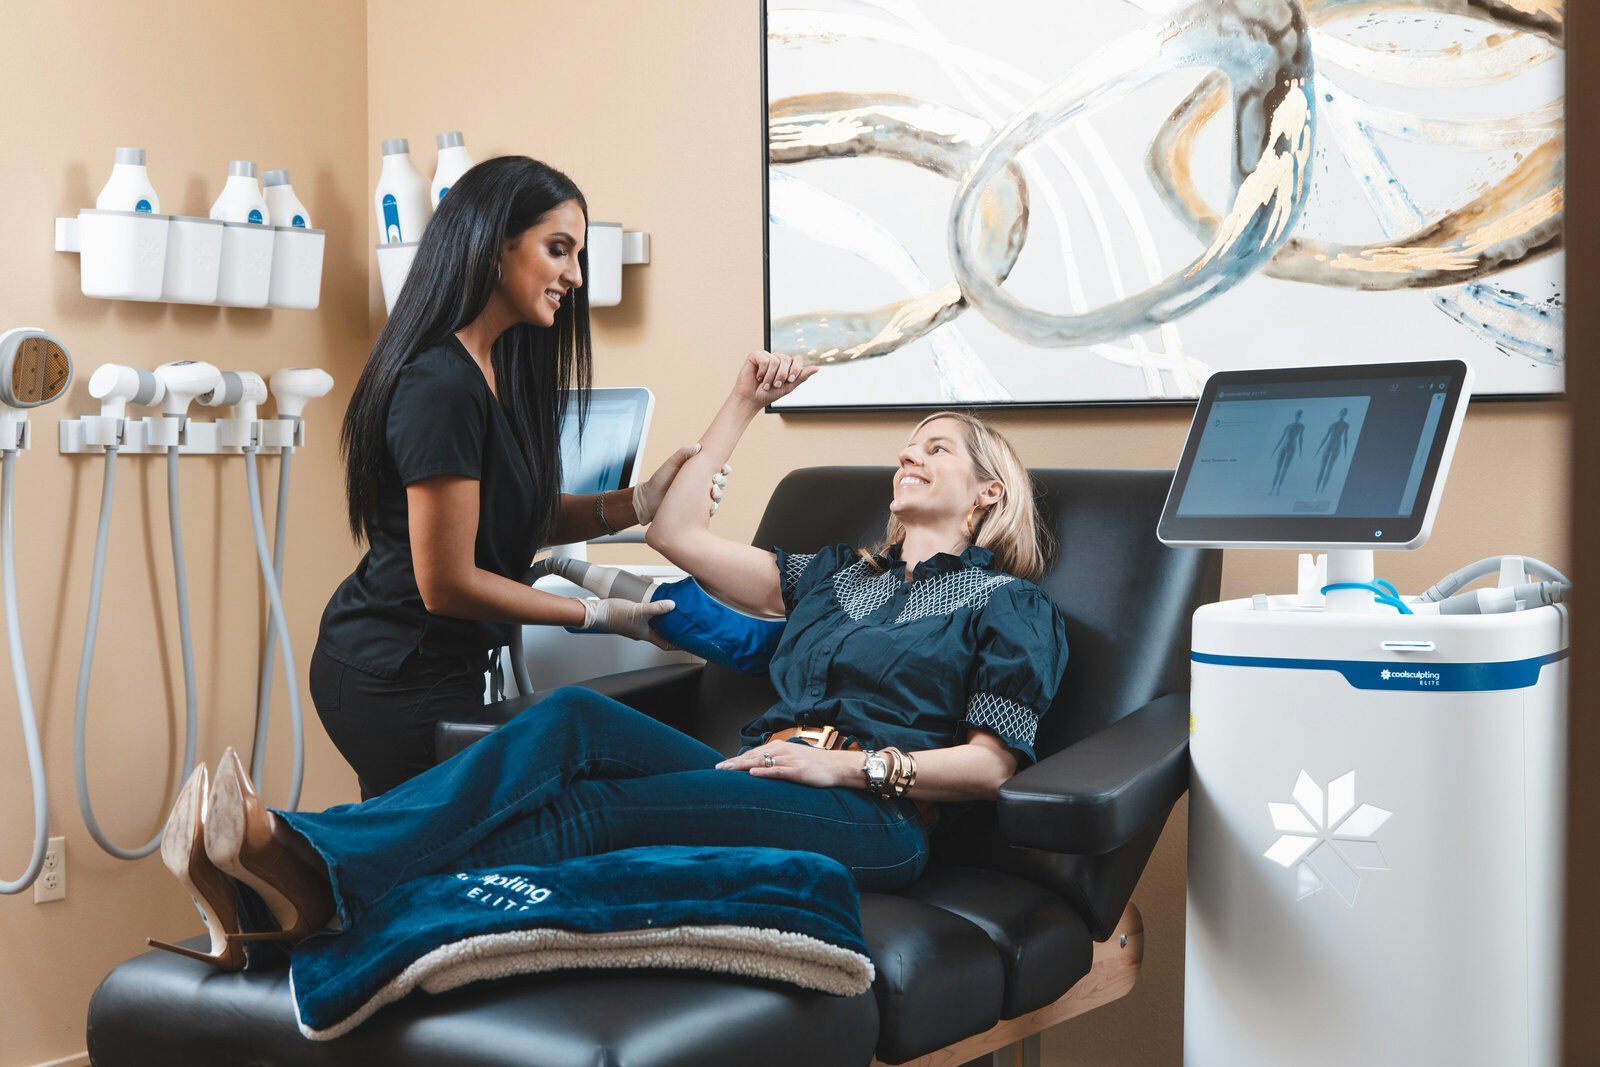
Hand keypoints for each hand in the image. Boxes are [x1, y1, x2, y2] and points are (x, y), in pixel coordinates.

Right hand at [581, 596, 674, 647]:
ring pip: (653, 625)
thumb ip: (656, 608)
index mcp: (645, 635)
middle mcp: (641, 632)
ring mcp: (635, 626)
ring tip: (671, 611)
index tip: (688, 643)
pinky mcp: (629, 618)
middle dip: (672, 630)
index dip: (677, 645)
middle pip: (661, 634)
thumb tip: (672, 605)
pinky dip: (652, 612)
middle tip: (683, 624)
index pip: (665, 644)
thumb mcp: (639, 610)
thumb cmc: (614, 615)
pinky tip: (653, 603)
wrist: (596, 612)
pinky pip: (645, 617)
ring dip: (662, 620)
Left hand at [633, 445, 733, 524]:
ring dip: (718, 494)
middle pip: (720, 482)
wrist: (648, 499)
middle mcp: (700, 484)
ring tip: (713, 493)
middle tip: (715, 480)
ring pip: (717, 496)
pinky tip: (710, 507)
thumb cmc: (659, 479)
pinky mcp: (696, 510)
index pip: (716, 469)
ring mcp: (699, 498)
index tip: (724, 468)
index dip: (724, 469)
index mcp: (697, 472)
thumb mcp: (671, 463)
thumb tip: (698, 446)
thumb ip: (683, 452)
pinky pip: (710, 510)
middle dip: (721, 481)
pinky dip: (713, 508)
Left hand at [715, 742, 857, 788]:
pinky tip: (753, 773)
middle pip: (753, 756)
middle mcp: (782, 751)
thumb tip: (759, 768)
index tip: (722, 766)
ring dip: (743, 766)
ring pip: (761, 761)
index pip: (753, 753)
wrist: (837, 765)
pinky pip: (778, 770)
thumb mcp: (793, 759)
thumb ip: (777, 761)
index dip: (736, 759)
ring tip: (727, 771)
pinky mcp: (797, 770)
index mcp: (780, 747)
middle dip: (734, 763)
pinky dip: (765, 771)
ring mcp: (790, 760)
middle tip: (718, 769)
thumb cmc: (815, 764)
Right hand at [732, 350, 817, 407]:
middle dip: (782, 375)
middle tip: (775, 385)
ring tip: (765, 384)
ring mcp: (766, 355)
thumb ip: (801, 377)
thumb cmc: (768, 394)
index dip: (795, 369)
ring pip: (775, 360)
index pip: (797, 359)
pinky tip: (758, 377)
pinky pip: (764, 359)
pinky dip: (762, 372)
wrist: (752, 399)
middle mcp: (777, 358)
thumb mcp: (788, 387)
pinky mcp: (755, 355)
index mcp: (786, 364)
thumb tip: (817, 368)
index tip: (789, 381)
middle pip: (786, 359)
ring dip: (770, 377)